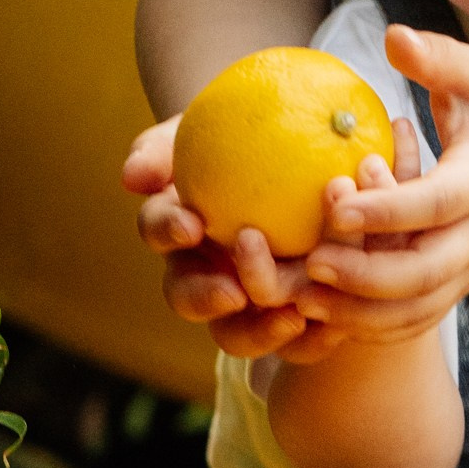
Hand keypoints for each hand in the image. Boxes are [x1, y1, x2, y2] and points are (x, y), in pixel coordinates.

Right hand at [123, 113, 318, 361]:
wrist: (300, 145)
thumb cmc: (243, 129)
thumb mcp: (205, 130)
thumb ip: (164, 150)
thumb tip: (132, 178)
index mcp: (177, 225)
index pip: (159, 229)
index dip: (169, 229)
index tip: (191, 224)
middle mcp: (202, 268)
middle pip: (187, 298)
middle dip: (205, 298)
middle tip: (234, 292)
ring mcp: (243, 298)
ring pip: (235, 332)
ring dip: (258, 331)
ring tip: (290, 317)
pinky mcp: (287, 313)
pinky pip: (293, 339)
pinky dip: (309, 338)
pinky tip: (335, 327)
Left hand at [299, 27, 468, 333]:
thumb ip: (437, 57)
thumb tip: (394, 38)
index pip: (439, 202)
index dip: (390, 210)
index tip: (338, 205)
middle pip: (429, 271)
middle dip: (369, 276)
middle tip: (311, 264)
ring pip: (422, 306)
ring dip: (364, 312)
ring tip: (306, 301)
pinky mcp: (459, 280)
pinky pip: (419, 316)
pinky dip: (375, 325)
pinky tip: (326, 317)